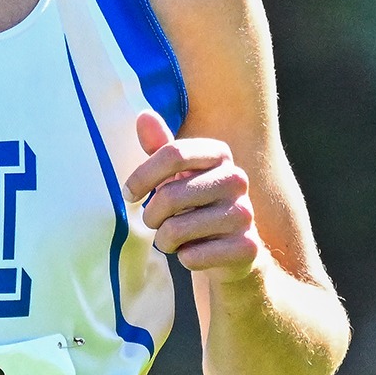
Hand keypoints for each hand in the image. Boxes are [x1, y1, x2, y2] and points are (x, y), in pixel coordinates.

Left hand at [123, 110, 261, 277]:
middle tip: (154, 222)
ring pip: (176, 230)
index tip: (129, 194)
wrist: (233, 251)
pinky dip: (184, 259)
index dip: (142, 176)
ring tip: (174, 239)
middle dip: (150, 216)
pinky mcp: (246, 248)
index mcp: (219, 154)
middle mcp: (237, 179)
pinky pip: (192, 257)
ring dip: (164, 240)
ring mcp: (245, 214)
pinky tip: (195, 253)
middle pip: (170, 196)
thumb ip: (160, 148)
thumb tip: (144, 115)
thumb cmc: (197, 205)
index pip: (172, 154)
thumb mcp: (178, 175)